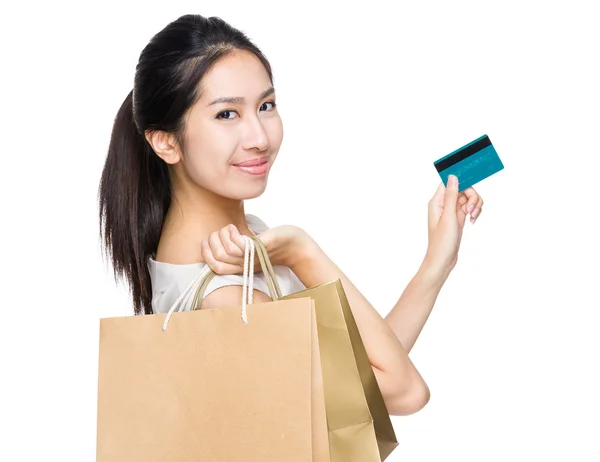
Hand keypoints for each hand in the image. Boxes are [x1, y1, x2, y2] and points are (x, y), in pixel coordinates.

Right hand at [200, 224, 314, 274]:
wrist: (297, 247)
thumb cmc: (274, 245)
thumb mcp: (252, 249)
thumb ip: (238, 247)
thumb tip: (220, 238)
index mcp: (242, 266)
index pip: (216, 267)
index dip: (206, 255)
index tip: (205, 241)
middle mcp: (246, 265)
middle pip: (218, 259)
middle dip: (212, 243)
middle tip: (219, 231)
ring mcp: (253, 257)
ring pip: (226, 252)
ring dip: (222, 236)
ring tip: (229, 227)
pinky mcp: (260, 248)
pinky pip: (240, 246)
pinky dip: (232, 235)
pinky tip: (234, 228)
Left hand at [423, 175, 483, 276]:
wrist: (443, 260)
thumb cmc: (442, 242)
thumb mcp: (449, 217)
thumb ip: (452, 196)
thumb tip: (453, 176)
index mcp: (437, 201)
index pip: (450, 182)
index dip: (463, 180)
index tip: (473, 182)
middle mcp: (444, 204)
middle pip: (463, 189)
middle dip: (472, 197)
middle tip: (471, 210)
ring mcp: (452, 211)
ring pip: (468, 198)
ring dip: (475, 205)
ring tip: (473, 217)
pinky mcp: (458, 218)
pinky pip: (470, 208)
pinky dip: (475, 212)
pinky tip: (473, 221)